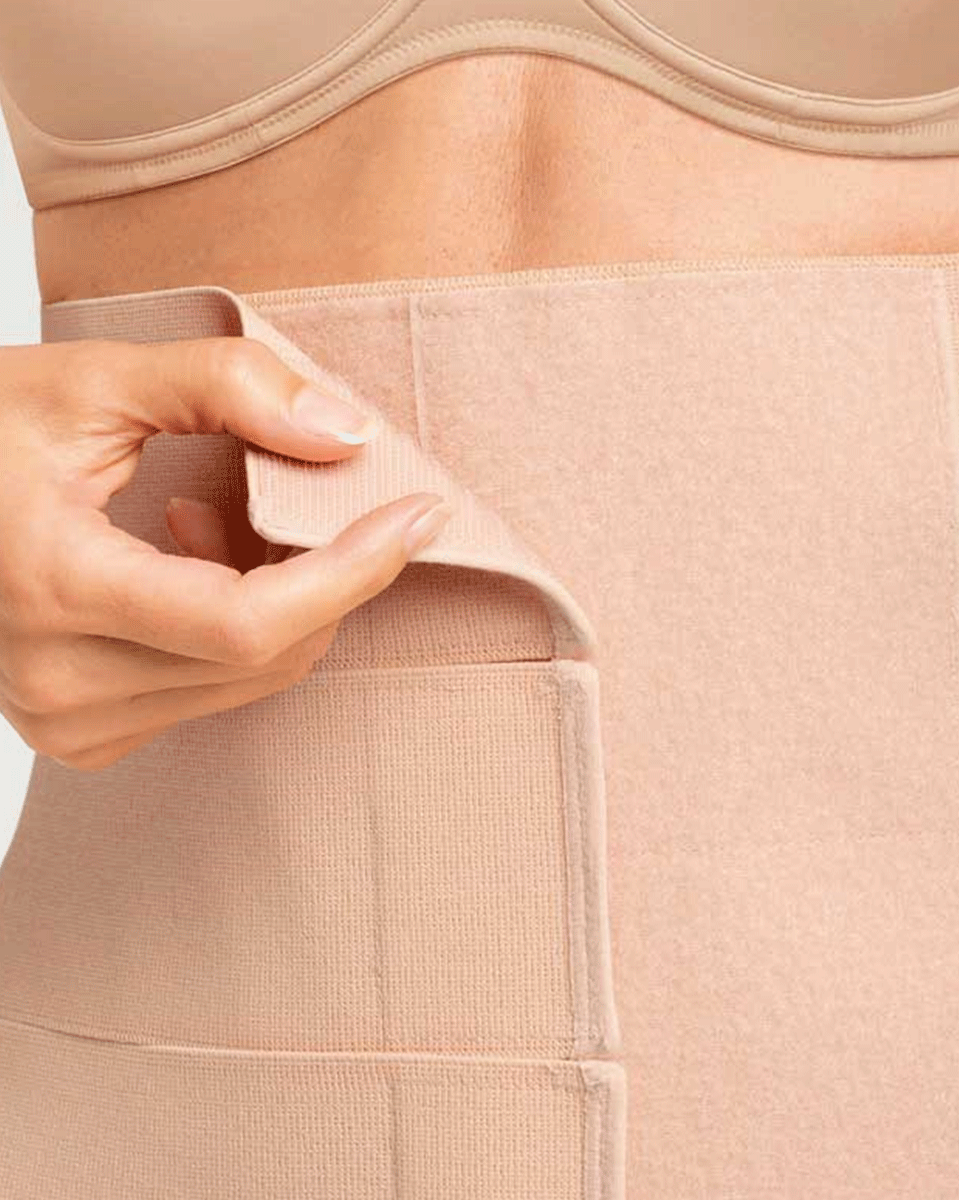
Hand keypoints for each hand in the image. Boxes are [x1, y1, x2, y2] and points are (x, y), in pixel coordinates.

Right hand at [0, 335, 451, 771]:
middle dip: (324, 573)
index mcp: (56, 587)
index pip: (250, 622)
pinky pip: (211, 692)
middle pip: (265, 654)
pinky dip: (237, 630)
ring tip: (209, 513)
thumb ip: (225, 386)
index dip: (353, 571)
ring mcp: (66, 720)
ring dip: (279, 598)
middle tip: (300, 489)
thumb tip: (350, 436)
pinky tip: (182, 557)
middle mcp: (58, 682)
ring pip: (249, 679)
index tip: (417, 514)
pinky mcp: (80, 736)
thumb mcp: (91, 379)